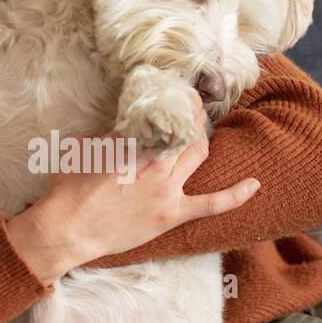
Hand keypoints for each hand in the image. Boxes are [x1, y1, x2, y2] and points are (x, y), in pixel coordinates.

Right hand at [5, 96, 258, 285]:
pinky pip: (211, 204)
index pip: (163, 114)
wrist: (67, 230)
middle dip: (192, 115)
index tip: (176, 92)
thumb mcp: (81, 149)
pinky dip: (235, 195)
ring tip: (201, 130)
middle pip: (186, 130)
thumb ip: (104, 135)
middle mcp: (157, 163)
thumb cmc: (68, 191)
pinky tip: (255, 184)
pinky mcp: (171, 214)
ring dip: (203, 140)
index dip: (174, 101)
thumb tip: (115, 128)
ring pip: (198, 155)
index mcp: (134, 144)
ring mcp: (167, 190)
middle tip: (191, 106)